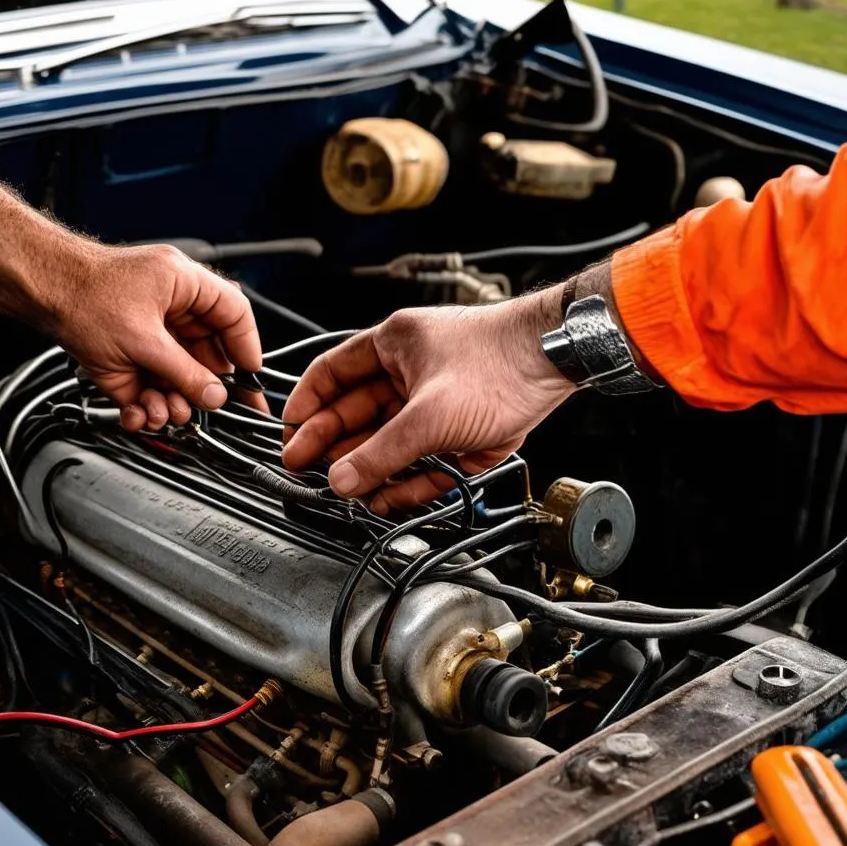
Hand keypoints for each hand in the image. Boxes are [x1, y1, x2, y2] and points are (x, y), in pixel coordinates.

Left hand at [49, 244, 262, 431]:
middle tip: (211, 408)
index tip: (251, 375)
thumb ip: (185, 372)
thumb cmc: (83, 294)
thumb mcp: (144, 340)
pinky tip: (140, 412)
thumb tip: (214, 395)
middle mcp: (171, 309)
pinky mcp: (129, 361)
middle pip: (208, 354)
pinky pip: (152, 390)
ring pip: (180, 378)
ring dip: (174, 402)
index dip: (246, 346)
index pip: (233, 314)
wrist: (38, 296)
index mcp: (184, 285)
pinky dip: (148, 407)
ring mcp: (150, 336)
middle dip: (204, 387)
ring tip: (165, 410)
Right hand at [282, 288, 575, 512]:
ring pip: (389, 442)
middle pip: (357, 415)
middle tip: (308, 473)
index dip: (306, 407)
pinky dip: (405, 480)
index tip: (289, 437)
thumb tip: (342, 480)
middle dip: (334, 446)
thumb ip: (382, 451)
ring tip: (346, 494)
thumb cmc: (500, 362)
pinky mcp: (459, 432)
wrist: (557, 364)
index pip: (332, 375)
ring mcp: (434, 403)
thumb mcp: (429, 413)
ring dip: (369, 469)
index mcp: (392, 346)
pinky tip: (384, 498)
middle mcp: (409, 373)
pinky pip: (422, 461)